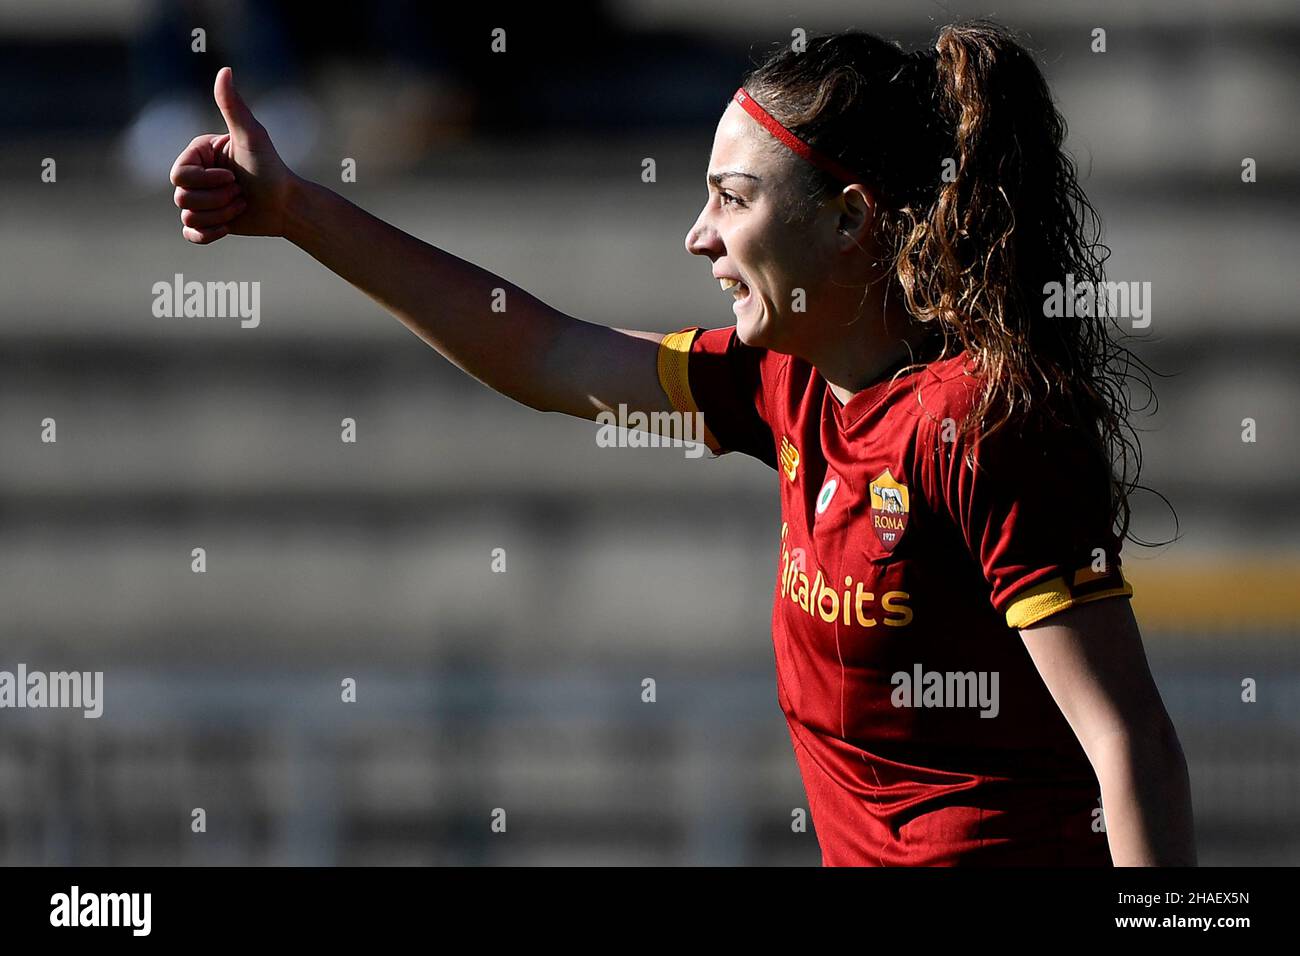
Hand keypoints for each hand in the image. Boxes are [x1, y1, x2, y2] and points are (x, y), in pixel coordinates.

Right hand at [169, 67, 296, 243]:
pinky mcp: (207, 221)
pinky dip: (208, 234)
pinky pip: (190, 234)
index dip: (207, 182)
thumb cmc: (272, 168)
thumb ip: (233, 106)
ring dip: (221, 214)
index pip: (179, 176)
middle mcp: (195, 174)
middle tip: (241, 192)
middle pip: (181, 198)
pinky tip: (228, 228)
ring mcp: (200, 198)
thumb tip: (224, 70)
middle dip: (217, 199)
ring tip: (242, 205)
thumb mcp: (252, 136)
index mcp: (198, 153)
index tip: (233, 176)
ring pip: (188, 216)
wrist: (288, 204)